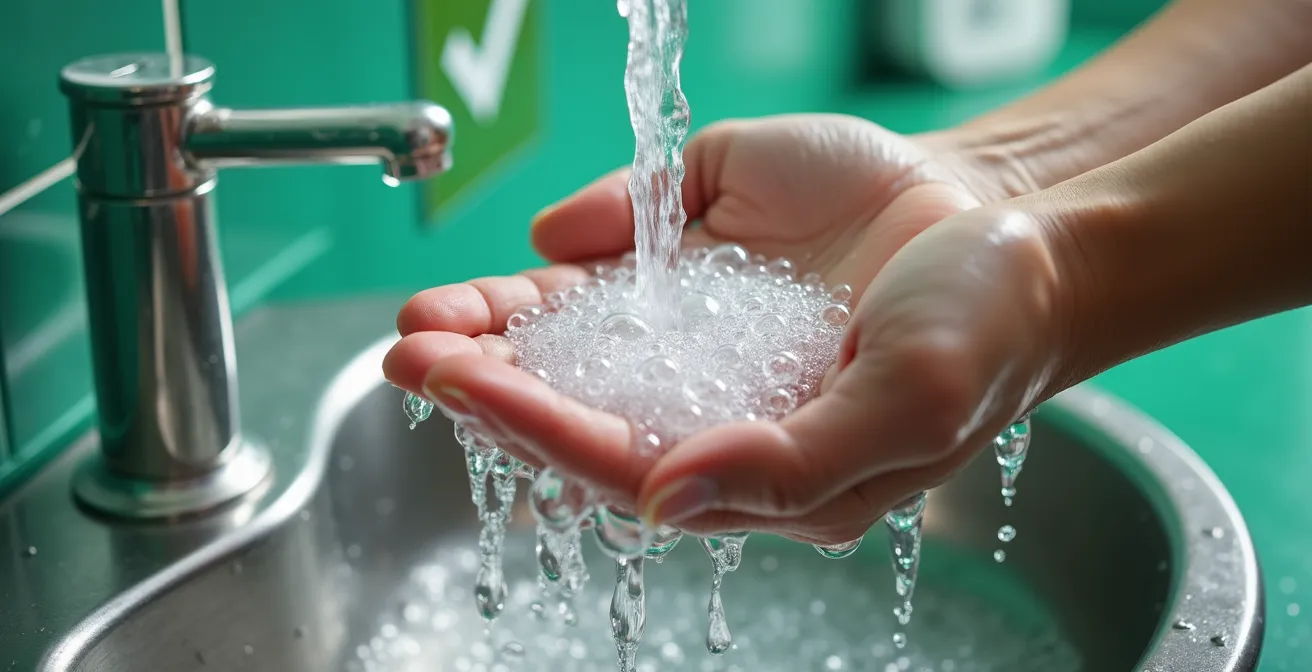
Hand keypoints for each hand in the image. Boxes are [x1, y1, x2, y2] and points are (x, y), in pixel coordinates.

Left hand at [384, 114, 1029, 542]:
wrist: (1021, 229)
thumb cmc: (982, 324)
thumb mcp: (905, 403)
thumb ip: (787, 462)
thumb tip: (658, 500)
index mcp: (760, 465)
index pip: (622, 460)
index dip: (534, 426)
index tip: (459, 386)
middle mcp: (719, 408)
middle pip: (582, 410)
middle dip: (492, 385)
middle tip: (410, 352)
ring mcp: (710, 337)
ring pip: (587, 345)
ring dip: (504, 331)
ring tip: (427, 316)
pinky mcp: (713, 266)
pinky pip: (627, 268)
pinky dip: (568, 265)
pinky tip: (526, 261)